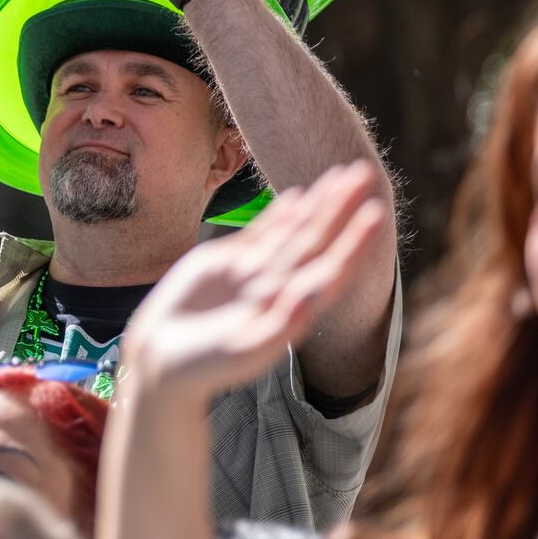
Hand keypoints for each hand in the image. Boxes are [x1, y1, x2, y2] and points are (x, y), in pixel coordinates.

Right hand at [121, 162, 388, 407]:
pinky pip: (260, 234)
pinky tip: (297, 196)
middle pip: (317, 240)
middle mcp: (279, 287)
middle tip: (364, 172)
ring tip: (341, 175)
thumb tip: (308, 297)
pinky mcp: (226, 263)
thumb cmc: (205, 366)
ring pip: (293, 231)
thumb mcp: (243, 352)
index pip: (331, 268)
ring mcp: (254, 273)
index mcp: (292, 310)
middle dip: (341, 207)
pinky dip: (279, 215)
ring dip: (318, 203)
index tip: (375, 212)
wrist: (162, 359)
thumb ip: (278, 326)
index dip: (354, 240)